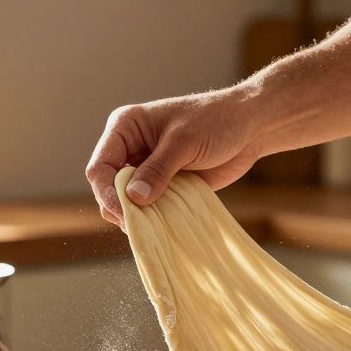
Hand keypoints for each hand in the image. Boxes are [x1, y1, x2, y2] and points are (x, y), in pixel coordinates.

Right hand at [85, 88, 264, 226]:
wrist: (249, 127)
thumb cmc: (216, 122)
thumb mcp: (184, 142)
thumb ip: (158, 170)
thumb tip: (134, 198)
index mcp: (125, 128)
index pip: (101, 166)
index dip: (107, 192)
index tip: (124, 213)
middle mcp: (130, 149)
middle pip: (109, 188)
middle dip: (120, 208)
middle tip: (137, 227)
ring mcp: (146, 169)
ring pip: (127, 201)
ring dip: (137, 217)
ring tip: (151, 228)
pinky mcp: (164, 185)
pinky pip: (149, 207)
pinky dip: (152, 220)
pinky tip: (161, 228)